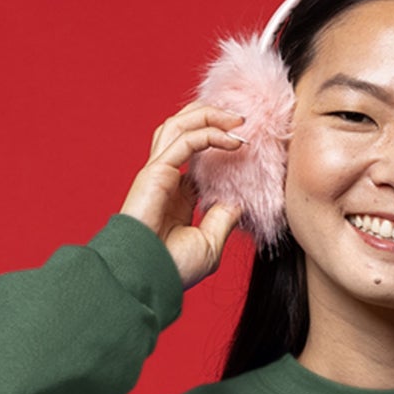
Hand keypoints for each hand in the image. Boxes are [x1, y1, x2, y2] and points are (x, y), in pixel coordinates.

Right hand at [118, 100, 246, 288]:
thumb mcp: (209, 244)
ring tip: (237, 118)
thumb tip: (238, 202)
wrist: (148, 278)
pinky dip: (209, 133)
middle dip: (210, 118)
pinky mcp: (156, 172)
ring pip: (180, 126)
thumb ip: (222, 219)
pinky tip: (232, 139)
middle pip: (183, 131)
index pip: (195, 158)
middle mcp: (165, 179)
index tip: (245, 144)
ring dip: (209, 115)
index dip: (218, 144)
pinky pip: (185, 141)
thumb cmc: (172, 268)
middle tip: (240, 118)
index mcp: (175, 197)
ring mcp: (158, 173)